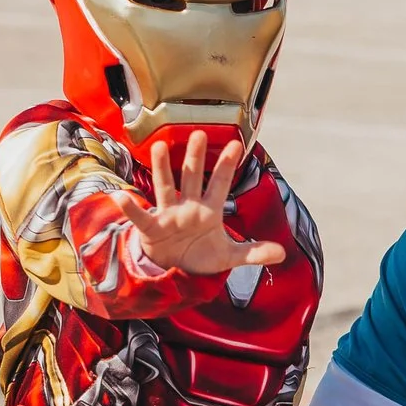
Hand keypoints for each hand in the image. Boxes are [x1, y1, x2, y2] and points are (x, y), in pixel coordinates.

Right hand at [117, 133, 285, 276]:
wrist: (175, 272)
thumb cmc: (200, 256)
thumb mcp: (228, 257)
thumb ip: (253, 253)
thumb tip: (283, 253)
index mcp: (209, 210)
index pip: (221, 184)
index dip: (227, 166)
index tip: (236, 145)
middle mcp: (189, 206)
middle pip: (193, 177)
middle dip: (196, 157)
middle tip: (199, 133)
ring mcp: (169, 215)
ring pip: (166, 187)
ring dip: (163, 168)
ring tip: (161, 147)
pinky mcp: (152, 228)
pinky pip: (141, 217)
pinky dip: (130, 208)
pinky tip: (121, 196)